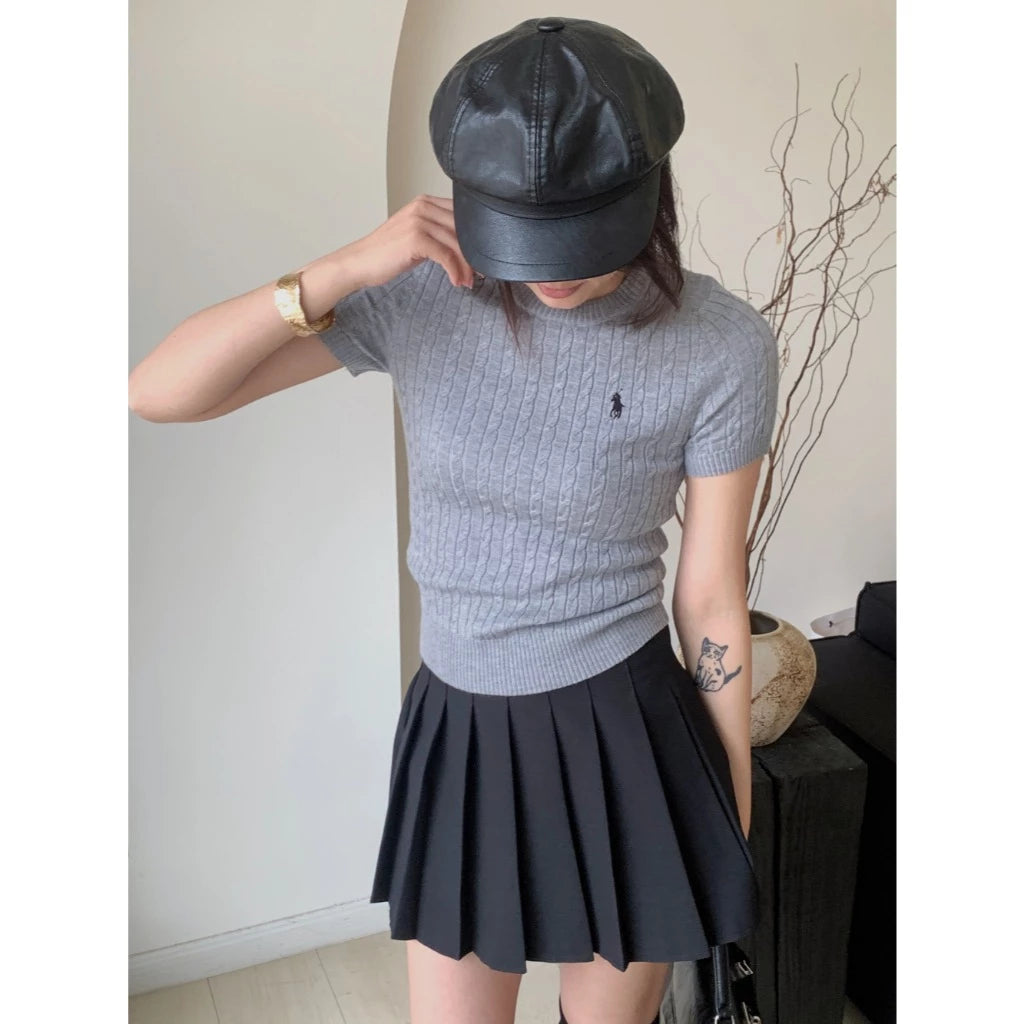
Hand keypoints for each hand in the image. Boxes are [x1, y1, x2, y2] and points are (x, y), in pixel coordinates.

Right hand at [343, 194, 475, 290]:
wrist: (360, 262)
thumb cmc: (387, 253)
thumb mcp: (416, 235)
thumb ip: (439, 233)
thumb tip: (467, 247)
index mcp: (426, 202)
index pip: (462, 215)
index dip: (476, 237)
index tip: (482, 257)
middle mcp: (423, 207)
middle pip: (462, 229)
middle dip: (474, 254)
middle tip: (480, 273)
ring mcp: (419, 221)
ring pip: (457, 243)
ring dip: (466, 266)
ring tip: (469, 281)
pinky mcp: (416, 238)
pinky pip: (445, 255)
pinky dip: (455, 271)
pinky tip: (456, 282)